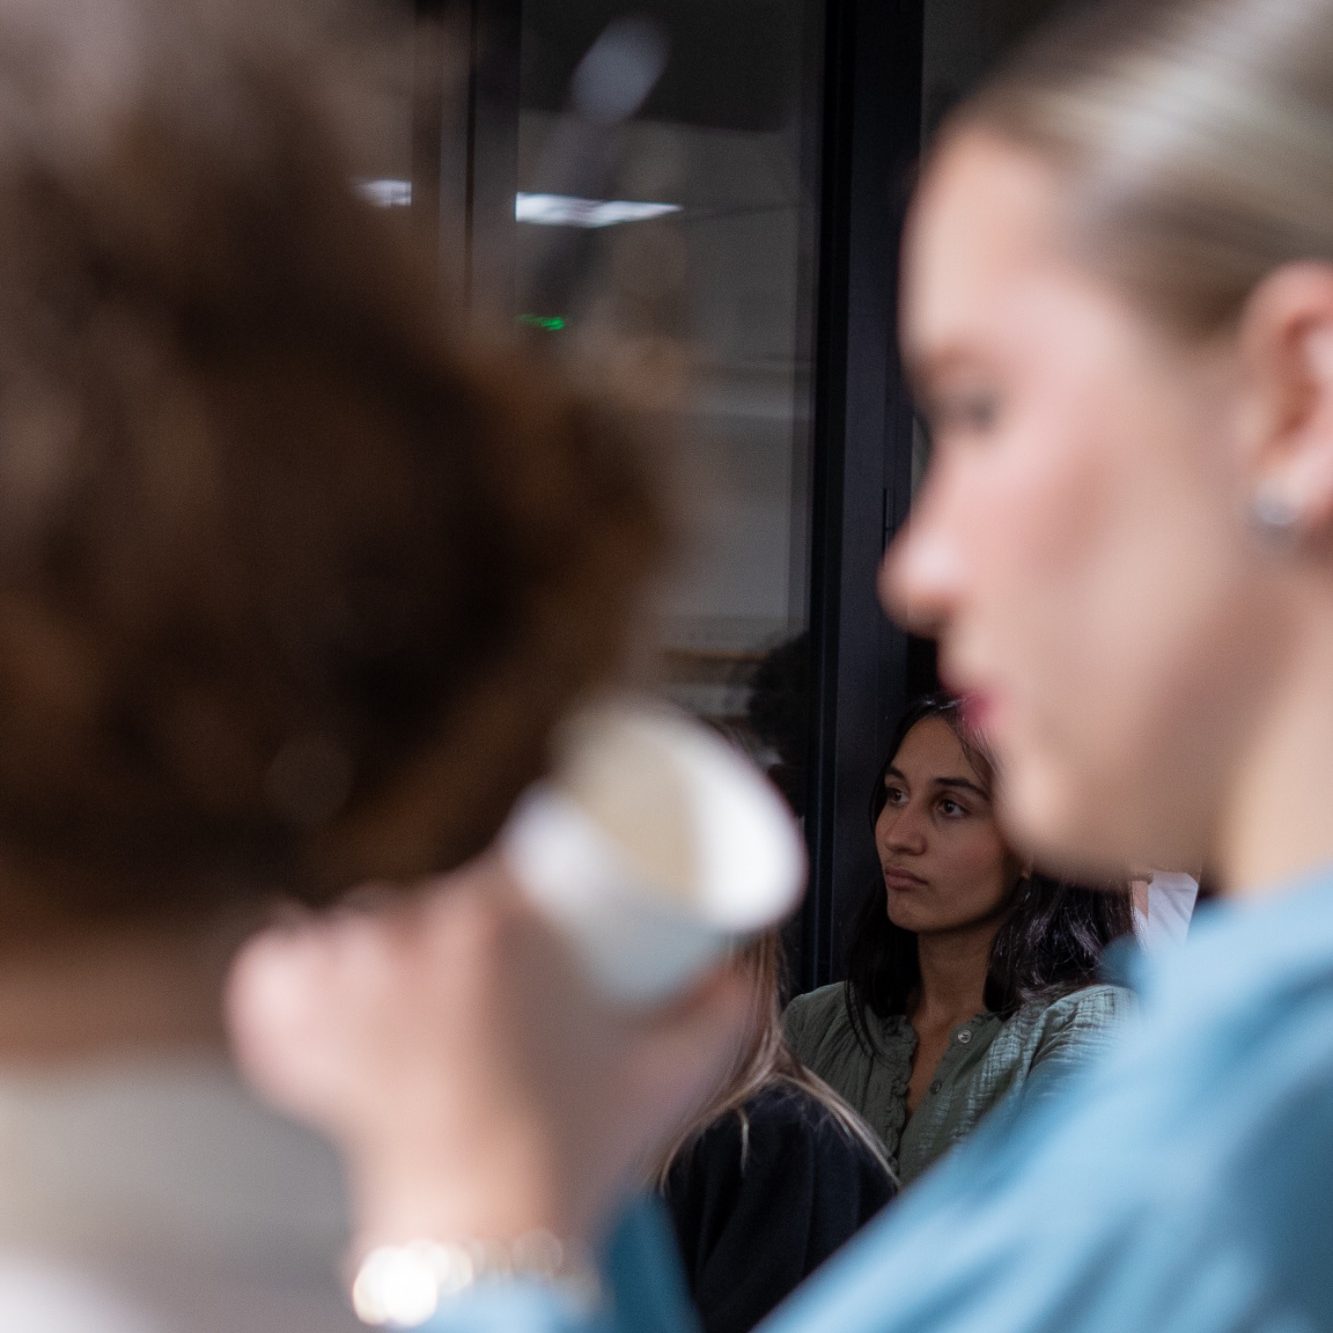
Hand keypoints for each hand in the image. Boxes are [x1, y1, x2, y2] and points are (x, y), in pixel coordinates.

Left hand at [226, 855, 752, 1247]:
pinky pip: (273, 975)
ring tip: (410, 990)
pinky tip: (308, 979)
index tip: (530, 901)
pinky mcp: (301, 1036)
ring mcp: (349, 987)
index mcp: (497, 927)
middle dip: (456, 926)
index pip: (504, 873)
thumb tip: (739, 966)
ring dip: (373, 946)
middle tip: (484, 975)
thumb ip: (722, 1010)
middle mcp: (412, 940)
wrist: (491, 1243)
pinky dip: (282, 976)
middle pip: (428, 900)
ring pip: (353, 928)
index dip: (519, 883)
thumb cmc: (576, 1154)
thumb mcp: (667, 1071)